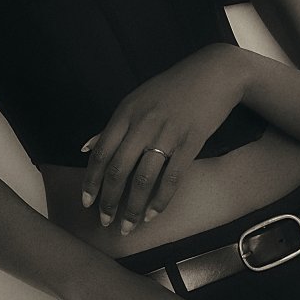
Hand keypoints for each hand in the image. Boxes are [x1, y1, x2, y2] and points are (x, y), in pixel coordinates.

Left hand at [79, 45, 252, 233]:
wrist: (213, 73)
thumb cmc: (172, 88)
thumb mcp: (135, 100)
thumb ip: (110, 126)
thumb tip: (85, 148)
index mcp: (125, 113)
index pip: (101, 153)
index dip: (91, 181)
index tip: (86, 203)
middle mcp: (143, 124)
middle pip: (118, 170)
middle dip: (109, 201)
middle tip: (104, 222)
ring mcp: (167, 134)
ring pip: (143, 179)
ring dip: (133, 207)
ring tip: (127, 226)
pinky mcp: (190, 142)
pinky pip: (172, 178)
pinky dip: (160, 200)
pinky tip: (152, 215)